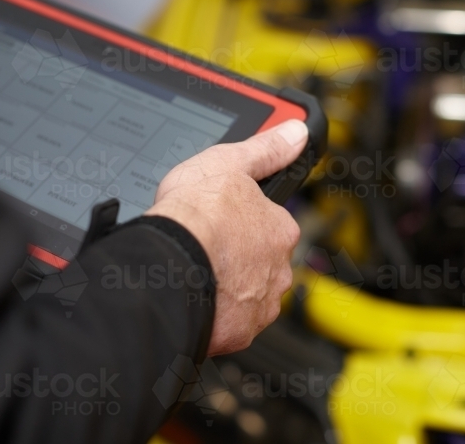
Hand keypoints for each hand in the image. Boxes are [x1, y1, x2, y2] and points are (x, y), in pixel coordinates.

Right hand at [145, 119, 307, 354]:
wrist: (169, 266)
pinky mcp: (239, 333)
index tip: (225, 221)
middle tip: (207, 248)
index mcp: (280, 230)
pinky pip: (229, 323)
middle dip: (239, 258)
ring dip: (229, 287)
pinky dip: (215, 315)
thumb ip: (264, 150)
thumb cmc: (196, 217)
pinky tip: (195, 298)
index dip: (246, 222)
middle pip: (262, 263)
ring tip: (198, 272)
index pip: (272, 226)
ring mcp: (260, 305)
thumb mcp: (227, 163)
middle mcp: (278, 270)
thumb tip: (295, 132)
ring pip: (248, 294)